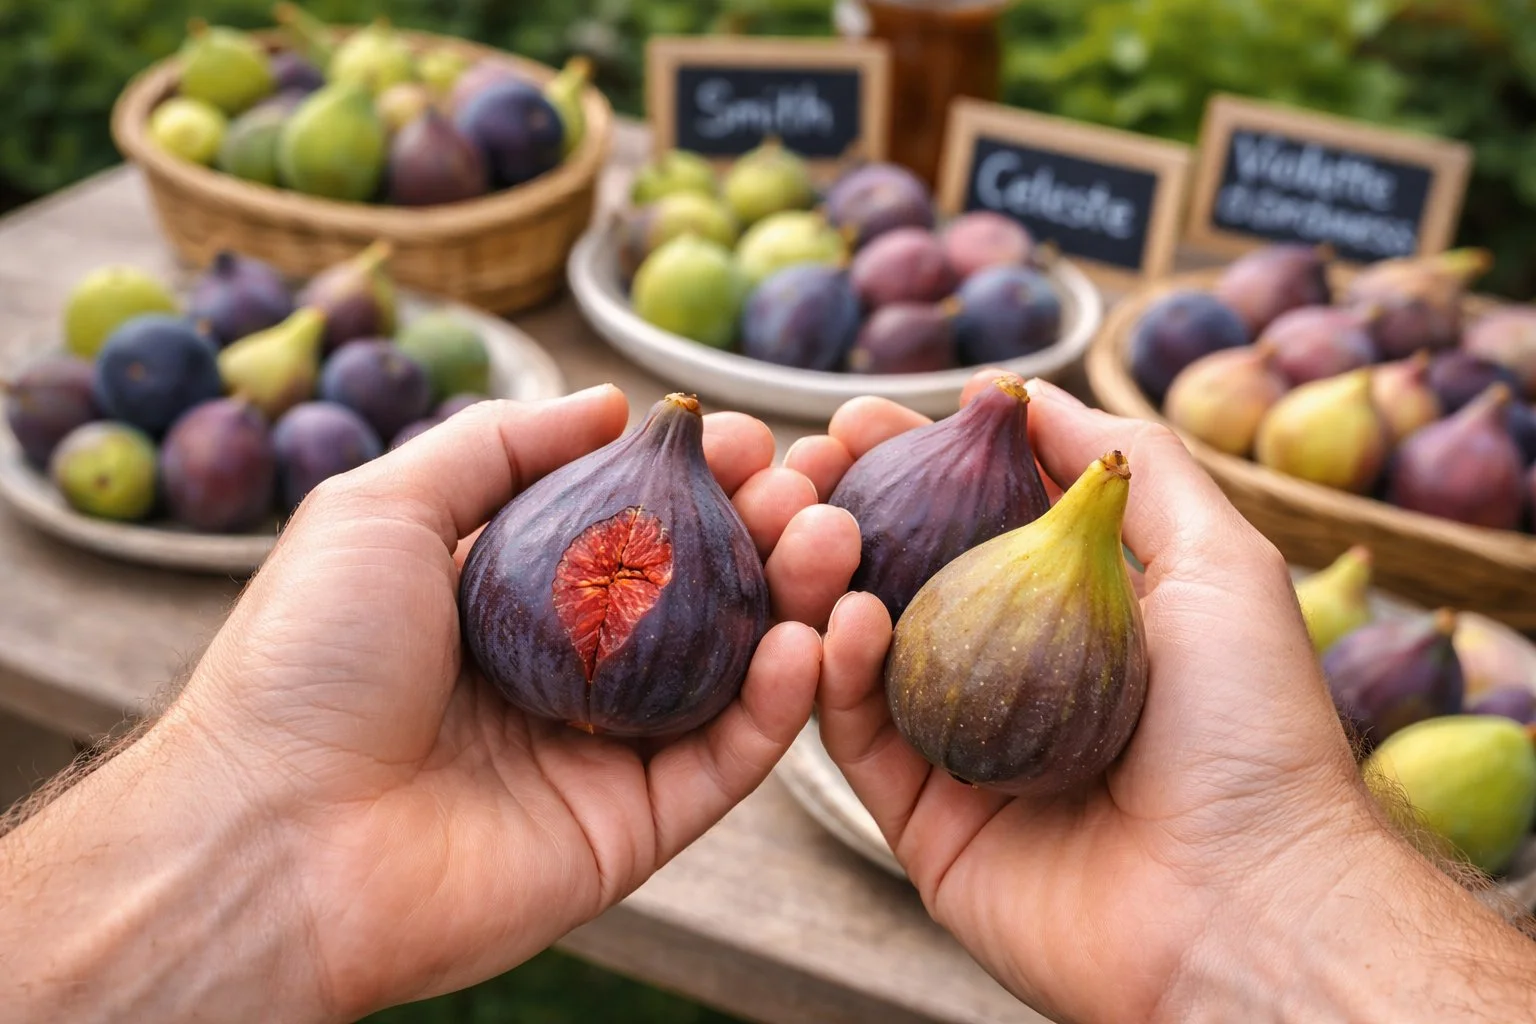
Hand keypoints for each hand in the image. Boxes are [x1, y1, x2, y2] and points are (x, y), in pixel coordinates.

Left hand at [2, 386, 860, 1022]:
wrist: (269, 836)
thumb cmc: (307, 660)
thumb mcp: (382, 507)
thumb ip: (498, 445)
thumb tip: (610, 402)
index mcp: (512, 595)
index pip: (633, 524)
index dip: (691, 475)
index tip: (738, 436)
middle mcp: (568, 668)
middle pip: (697, 593)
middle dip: (761, 530)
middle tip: (804, 487)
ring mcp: (604, 749)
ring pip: (731, 672)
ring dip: (793, 602)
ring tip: (828, 540)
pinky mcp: (632, 826)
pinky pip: (726, 761)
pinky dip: (780, 704)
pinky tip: (805, 639)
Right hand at [790, 372, 1535, 1022]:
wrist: (1246, 907)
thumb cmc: (1249, 729)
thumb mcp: (1217, 563)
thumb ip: (1131, 468)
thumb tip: (1034, 392)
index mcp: (1067, 617)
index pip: (968, 522)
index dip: (916, 463)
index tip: (862, 416)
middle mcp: (1005, 677)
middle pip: (900, 579)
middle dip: (846, 511)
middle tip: (808, 460)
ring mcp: (958, 748)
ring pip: (861, 654)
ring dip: (826, 580)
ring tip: (810, 521)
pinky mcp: (920, 821)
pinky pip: (858, 737)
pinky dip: (839, 673)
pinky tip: (844, 616)